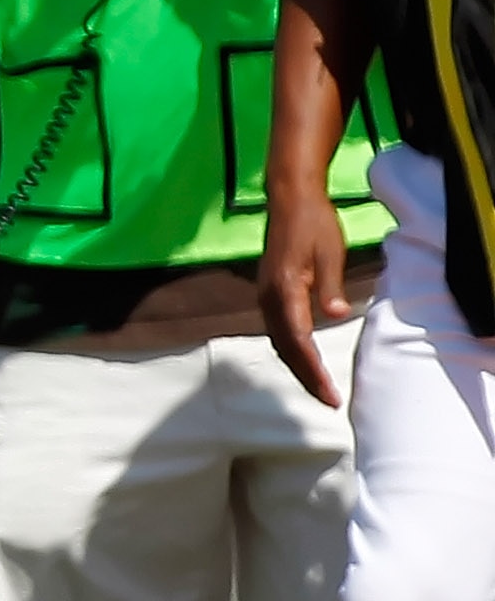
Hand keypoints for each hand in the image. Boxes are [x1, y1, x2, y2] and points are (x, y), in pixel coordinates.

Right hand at [260, 182, 352, 407]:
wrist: (289, 199)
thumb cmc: (315, 223)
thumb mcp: (330, 253)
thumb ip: (330, 287)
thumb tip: (335, 315)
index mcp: (285, 289)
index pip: (299, 341)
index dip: (314, 371)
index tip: (331, 394)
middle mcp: (269, 298)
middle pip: (285, 349)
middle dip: (306, 377)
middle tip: (329, 401)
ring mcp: (266, 296)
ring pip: (279, 342)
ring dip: (298, 366)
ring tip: (318, 387)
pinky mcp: (269, 293)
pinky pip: (278, 331)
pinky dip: (291, 351)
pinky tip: (304, 358)